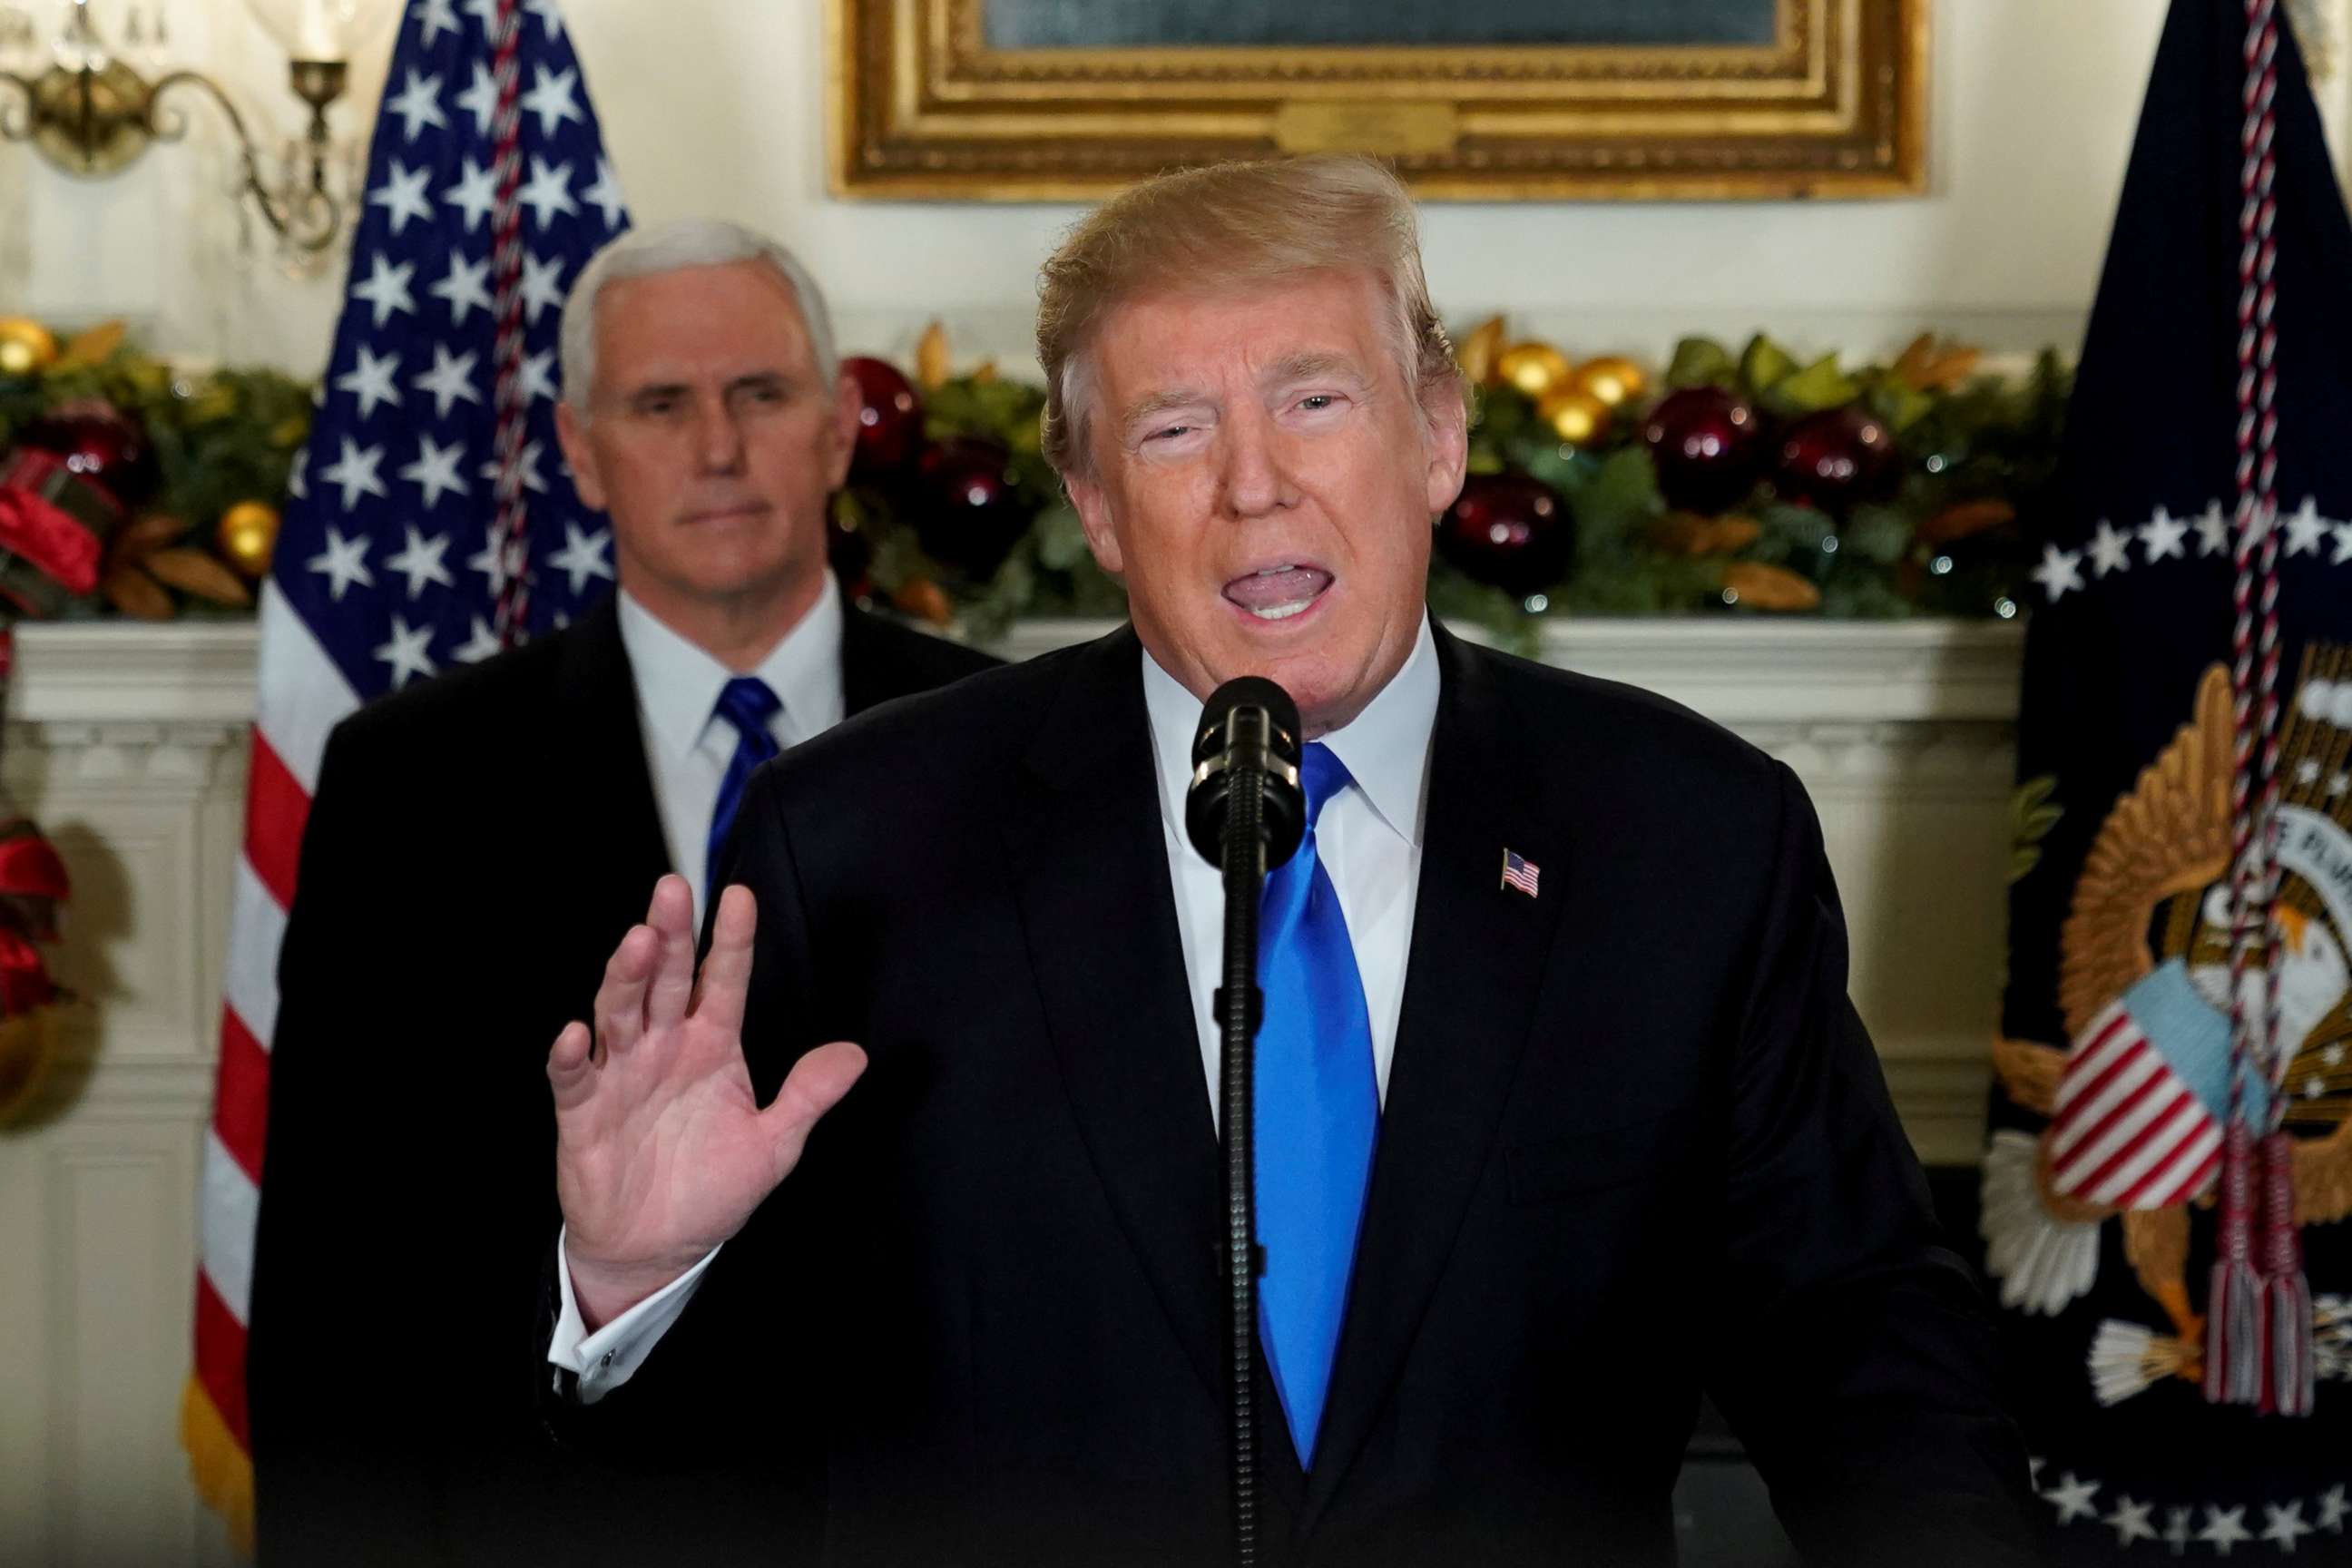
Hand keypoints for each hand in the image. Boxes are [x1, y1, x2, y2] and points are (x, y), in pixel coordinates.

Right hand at [547, 874, 865, 1328]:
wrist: (658, 1246)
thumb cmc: (712, 1187)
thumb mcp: (774, 1145)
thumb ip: (808, 1096)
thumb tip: (855, 1055)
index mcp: (712, 1045)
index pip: (722, 981)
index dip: (731, 941)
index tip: (741, 896)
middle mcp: (664, 1047)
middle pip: (665, 979)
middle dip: (669, 935)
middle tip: (673, 890)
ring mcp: (621, 1075)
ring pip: (620, 1012)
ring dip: (625, 978)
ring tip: (636, 943)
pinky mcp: (584, 1113)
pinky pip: (573, 1079)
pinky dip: (572, 1056)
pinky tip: (577, 1034)